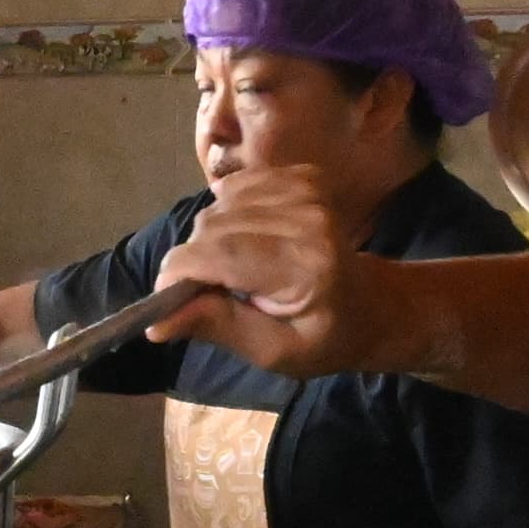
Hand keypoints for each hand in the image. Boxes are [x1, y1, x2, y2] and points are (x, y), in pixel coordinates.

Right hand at [147, 166, 396, 373]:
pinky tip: (248, 235)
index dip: (178, 273)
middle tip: (210, 291)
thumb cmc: (323, 337)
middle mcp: (307, 219)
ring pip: (219, 204)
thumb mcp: (273, 351)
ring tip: (235, 266)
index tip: (167, 299)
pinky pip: (237, 186)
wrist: (372, 305)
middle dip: (194, 259)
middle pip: (212, 226)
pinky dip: (229, 211)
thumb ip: (219, 327)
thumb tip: (156, 321)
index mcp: (304, 267)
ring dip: (212, 236)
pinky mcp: (304, 176)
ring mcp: (308, 191)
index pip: (217, 254)